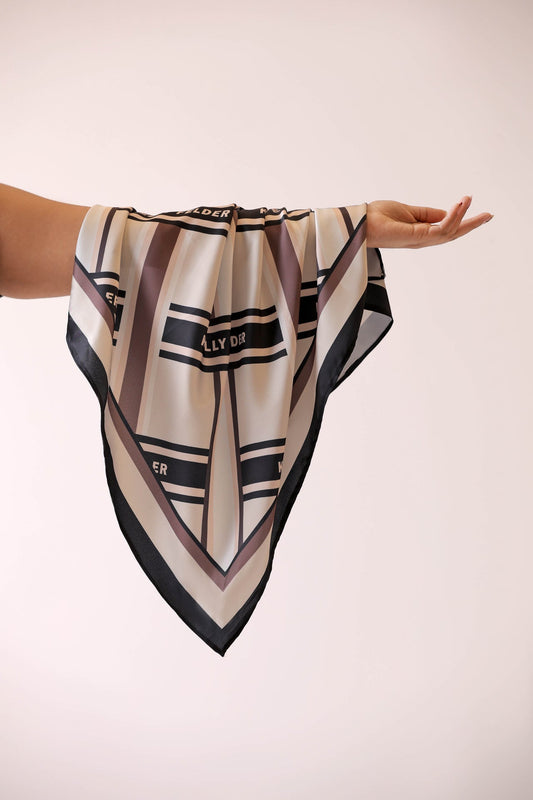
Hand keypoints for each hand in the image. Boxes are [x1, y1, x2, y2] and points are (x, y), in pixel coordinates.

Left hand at [366, 196, 492, 248]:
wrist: (360, 223)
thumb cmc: (377, 217)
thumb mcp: (408, 211)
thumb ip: (426, 213)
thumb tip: (446, 212)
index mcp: (420, 234)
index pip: (446, 229)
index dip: (461, 219)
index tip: (472, 206)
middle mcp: (422, 239)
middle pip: (452, 234)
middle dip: (471, 225)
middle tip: (489, 215)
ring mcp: (420, 240)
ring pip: (450, 231)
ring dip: (463, 215)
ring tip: (470, 199)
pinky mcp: (417, 237)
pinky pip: (441, 228)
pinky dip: (452, 215)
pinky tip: (459, 204)